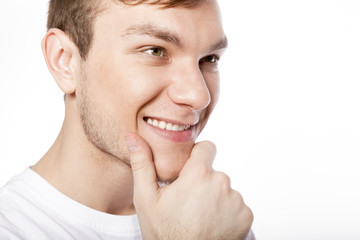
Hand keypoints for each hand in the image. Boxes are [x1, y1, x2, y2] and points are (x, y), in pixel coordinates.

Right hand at [126, 133, 252, 239]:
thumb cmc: (164, 233)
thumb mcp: (146, 199)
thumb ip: (142, 164)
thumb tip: (132, 137)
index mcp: (198, 174)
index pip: (207, 147)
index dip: (197, 157)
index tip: (188, 173)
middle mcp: (222, 183)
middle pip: (214, 172)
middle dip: (203, 182)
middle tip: (188, 203)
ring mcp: (237, 200)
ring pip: (225, 189)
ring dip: (215, 198)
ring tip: (199, 216)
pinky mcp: (246, 216)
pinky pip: (236, 205)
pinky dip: (227, 213)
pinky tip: (212, 225)